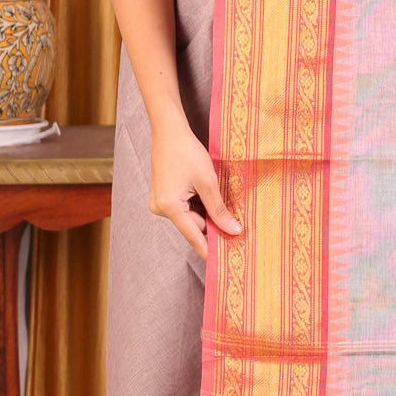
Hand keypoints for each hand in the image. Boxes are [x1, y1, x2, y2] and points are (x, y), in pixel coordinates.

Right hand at [149, 119, 240, 260]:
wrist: (168, 131)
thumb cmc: (187, 152)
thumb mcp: (208, 181)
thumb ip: (219, 209)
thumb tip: (233, 231)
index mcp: (170, 207)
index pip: (194, 236)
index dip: (209, 250)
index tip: (221, 264)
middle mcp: (160, 209)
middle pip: (193, 225)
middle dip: (213, 223)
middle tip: (235, 226)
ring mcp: (159, 203)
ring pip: (190, 216)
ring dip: (206, 212)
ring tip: (220, 201)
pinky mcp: (163, 196)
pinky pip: (184, 208)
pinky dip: (198, 205)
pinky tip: (208, 195)